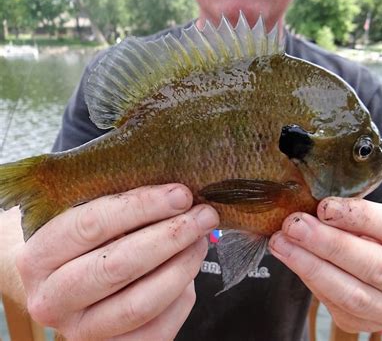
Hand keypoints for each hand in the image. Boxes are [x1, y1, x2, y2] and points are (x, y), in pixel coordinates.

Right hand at [16, 184, 218, 339]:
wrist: (68, 287)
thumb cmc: (86, 245)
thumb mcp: (88, 218)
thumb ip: (123, 208)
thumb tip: (178, 197)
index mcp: (39, 257)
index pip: (91, 225)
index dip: (142, 207)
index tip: (180, 195)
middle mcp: (52, 300)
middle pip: (118, 266)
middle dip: (170, 236)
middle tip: (203, 216)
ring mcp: (80, 331)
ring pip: (140, 303)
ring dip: (182, 266)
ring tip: (201, 239)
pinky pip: (157, 327)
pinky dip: (182, 296)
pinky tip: (189, 270)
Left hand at [269, 197, 381, 331]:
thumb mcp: (379, 216)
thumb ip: (355, 214)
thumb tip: (315, 210)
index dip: (361, 218)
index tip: (325, 207)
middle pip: (377, 268)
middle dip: (330, 245)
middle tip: (295, 225)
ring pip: (355, 295)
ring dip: (312, 266)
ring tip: (282, 242)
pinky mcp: (370, 325)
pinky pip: (336, 304)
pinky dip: (310, 278)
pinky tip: (290, 257)